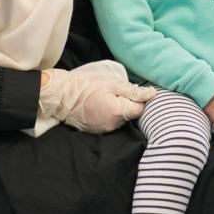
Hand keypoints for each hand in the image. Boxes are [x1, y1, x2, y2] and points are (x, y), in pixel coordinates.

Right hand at [37, 61, 156, 133]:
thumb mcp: (112, 83)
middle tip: (115, 92)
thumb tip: (152, 95)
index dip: (138, 99)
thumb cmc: (85, 85)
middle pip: (130, 115)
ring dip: (118, 109)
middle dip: (127, 104)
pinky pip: (110, 123)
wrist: (60, 95)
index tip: (130, 90)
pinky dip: (109, 115)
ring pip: (120, 119)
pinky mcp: (96, 131)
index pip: (140, 109)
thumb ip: (133, 91)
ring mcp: (104, 130)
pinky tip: (100, 105)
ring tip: (105, 98)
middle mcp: (112, 125)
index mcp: (118, 112)